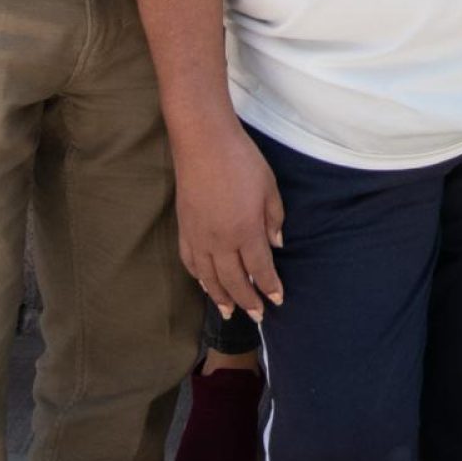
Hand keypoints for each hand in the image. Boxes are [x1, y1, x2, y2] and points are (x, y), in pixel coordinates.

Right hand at [174, 121, 285, 321]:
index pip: (259, 268)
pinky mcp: (183, 228)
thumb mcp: (269, 188)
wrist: (203, 143)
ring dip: (220, 296)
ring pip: (209, 277)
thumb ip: (274, 219)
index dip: (269, 286)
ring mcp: (198, 236)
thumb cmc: (242, 161)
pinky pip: (190, 262)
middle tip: (256, 316)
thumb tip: (276, 244)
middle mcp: (220, 240)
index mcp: (245, 231)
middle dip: (247, 300)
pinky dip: (198, 278)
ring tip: (229, 312)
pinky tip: (205, 284)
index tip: (278, 300)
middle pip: (234, 280)